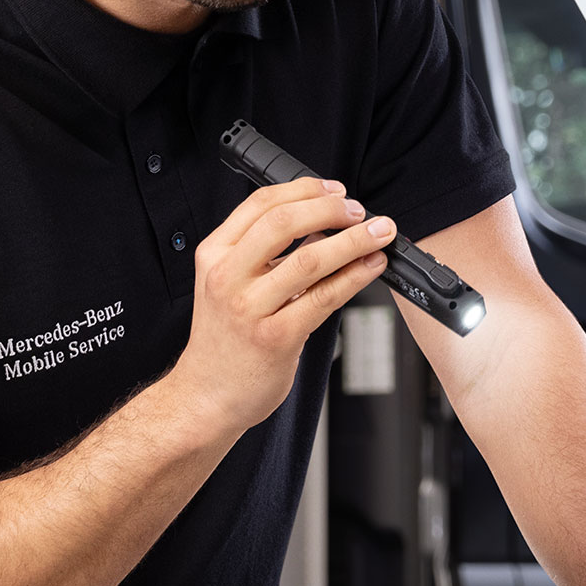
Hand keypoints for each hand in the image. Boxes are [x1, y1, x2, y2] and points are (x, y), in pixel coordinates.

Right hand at [168, 173, 392, 440]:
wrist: (207, 395)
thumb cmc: (224, 340)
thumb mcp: (225, 284)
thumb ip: (260, 253)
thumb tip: (320, 224)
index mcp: (214, 255)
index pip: (260, 204)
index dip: (304, 190)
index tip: (335, 190)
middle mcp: (227, 277)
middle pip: (284, 223)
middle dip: (331, 210)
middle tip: (359, 211)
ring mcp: (250, 308)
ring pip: (310, 260)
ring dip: (353, 241)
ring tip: (378, 234)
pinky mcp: (276, 338)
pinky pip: (323, 298)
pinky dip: (354, 277)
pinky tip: (370, 267)